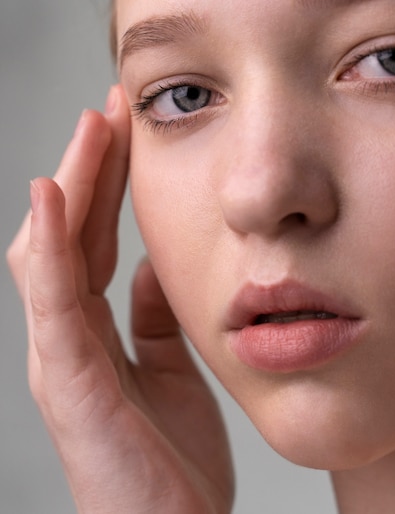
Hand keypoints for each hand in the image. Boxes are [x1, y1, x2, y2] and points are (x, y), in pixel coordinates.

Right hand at [7, 86, 233, 513]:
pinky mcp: (70, 380)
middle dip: (88, 167)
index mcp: (93, 330)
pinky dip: (51, 243)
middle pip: (70, 232)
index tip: (125, 129)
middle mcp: (69, 334)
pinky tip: (54, 194)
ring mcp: (62, 355)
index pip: (92, 238)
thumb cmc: (168, 460)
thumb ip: (150, 319)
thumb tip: (146, 270)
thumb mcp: (167, 370)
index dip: (105, 183)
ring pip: (53, 251)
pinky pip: (53, 300)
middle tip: (109, 108)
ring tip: (89, 129)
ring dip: (71, 186)